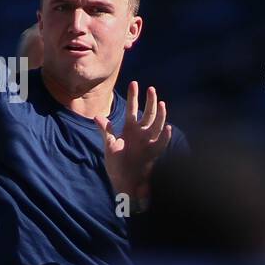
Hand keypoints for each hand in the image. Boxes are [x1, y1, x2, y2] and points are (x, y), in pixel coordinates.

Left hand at [95, 81, 172, 206]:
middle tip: (151, 89)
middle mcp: (140, 133)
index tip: (134, 83)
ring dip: (160, 115)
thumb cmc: (117, 164)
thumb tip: (97, 116)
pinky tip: (167, 128)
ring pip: (156, 125)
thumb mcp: (109, 146)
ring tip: (161, 103)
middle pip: (148, 114)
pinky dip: (164, 137)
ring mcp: (148, 142)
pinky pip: (161, 143)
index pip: (132, 109)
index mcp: (129, 129)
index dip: (133, 96)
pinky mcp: (153, 153)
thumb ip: (106, 131)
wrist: (124, 181)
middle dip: (150, 101)